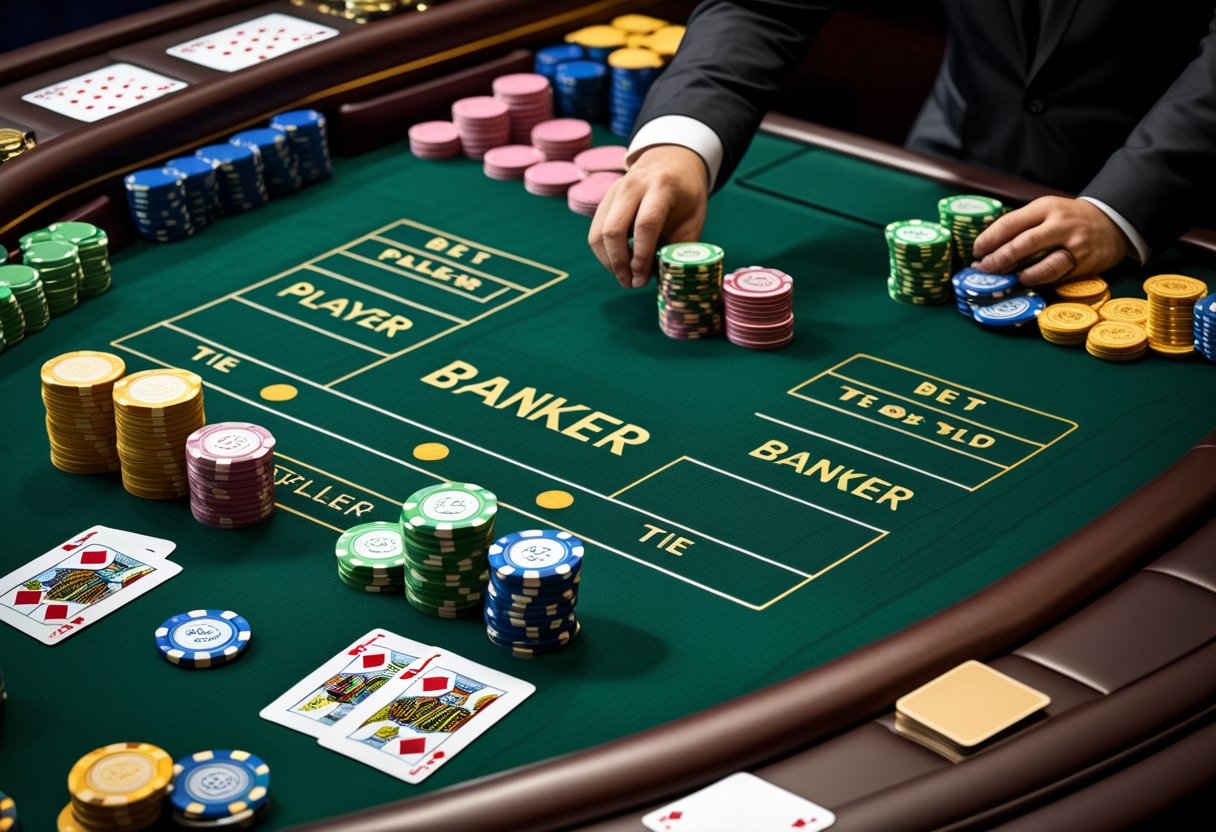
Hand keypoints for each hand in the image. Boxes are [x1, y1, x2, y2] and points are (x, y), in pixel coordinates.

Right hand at [588, 144, 708, 287]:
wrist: (672, 161)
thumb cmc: (686, 196)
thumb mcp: (694, 219)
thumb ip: (680, 248)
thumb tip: (664, 281)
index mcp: (662, 186)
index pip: (645, 225)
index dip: (642, 257)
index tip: (643, 279)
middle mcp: (633, 185)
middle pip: (613, 230)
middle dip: (619, 264)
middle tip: (631, 283)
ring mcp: (614, 191)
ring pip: (598, 234)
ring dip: (609, 262)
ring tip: (625, 277)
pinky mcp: (604, 200)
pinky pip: (595, 232)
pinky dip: (604, 253)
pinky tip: (619, 263)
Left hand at [971, 196, 1130, 285]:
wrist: (1112, 221)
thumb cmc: (1069, 218)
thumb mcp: (1047, 210)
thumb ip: (1022, 224)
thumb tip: (988, 247)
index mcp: (1046, 207)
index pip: (1011, 223)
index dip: (989, 239)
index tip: (975, 251)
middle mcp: (1060, 225)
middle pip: (1024, 244)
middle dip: (999, 259)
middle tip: (982, 268)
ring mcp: (1075, 245)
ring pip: (1043, 265)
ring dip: (1020, 275)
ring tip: (1005, 278)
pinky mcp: (1085, 263)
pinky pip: (1058, 276)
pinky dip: (1039, 281)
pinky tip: (1026, 283)